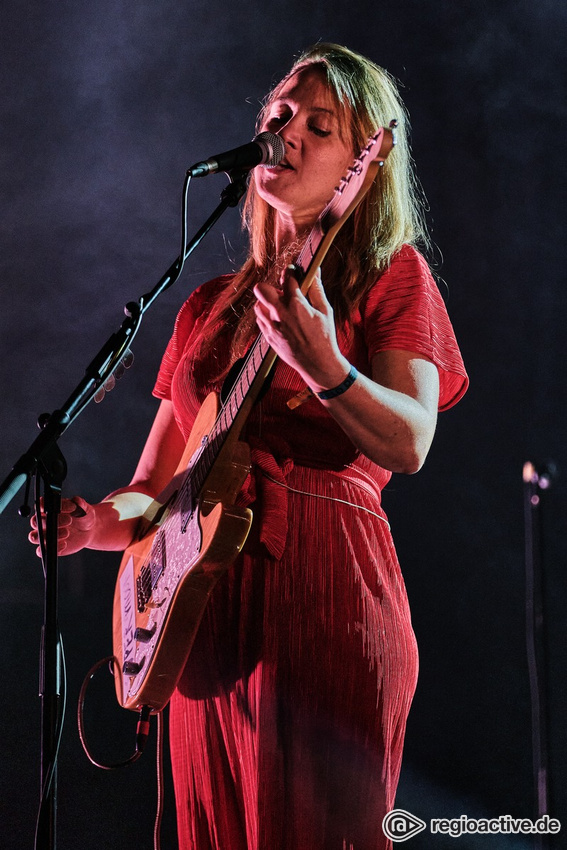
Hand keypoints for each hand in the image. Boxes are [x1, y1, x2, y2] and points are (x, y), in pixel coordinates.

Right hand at [29, 495, 94, 556]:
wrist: (89, 529)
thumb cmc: (83, 516)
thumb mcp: (84, 508)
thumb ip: (79, 504)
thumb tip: (76, 500)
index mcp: (48, 509)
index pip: (39, 506)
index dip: (42, 506)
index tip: (52, 507)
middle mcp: (43, 522)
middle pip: (34, 522)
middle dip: (48, 521)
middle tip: (68, 520)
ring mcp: (44, 535)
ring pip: (34, 537)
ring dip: (47, 536)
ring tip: (67, 532)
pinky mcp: (50, 548)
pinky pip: (42, 551)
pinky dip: (51, 548)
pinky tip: (64, 543)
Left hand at [253, 266, 350, 391]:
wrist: (318, 364)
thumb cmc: (324, 338)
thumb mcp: (325, 311)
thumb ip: (317, 289)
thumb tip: (315, 271)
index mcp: (296, 305)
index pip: (287, 278)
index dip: (290, 272)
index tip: (292, 272)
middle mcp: (280, 315)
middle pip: (261, 289)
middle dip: (271, 286)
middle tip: (282, 292)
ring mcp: (272, 327)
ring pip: (258, 305)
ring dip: (267, 303)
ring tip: (281, 308)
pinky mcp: (268, 338)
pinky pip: (260, 321)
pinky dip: (267, 317)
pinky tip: (280, 321)